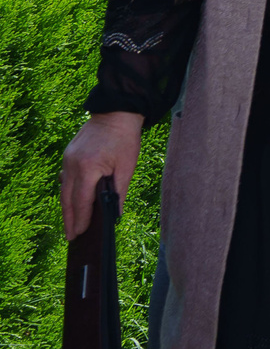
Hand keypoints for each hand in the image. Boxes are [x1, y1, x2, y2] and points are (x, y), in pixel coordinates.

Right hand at [60, 112, 143, 237]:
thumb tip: (115, 214)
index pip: (81, 201)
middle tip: (71, 237)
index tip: (79, 234)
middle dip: (69, 219)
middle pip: (67, 199)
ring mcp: (67, 159)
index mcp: (87, 168)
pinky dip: (68, 193)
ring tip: (71, 225)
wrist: (117, 111)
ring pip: (64, 190)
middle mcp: (72, 165)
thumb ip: (119, 191)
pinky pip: (66, 179)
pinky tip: (73, 202)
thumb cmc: (125, 138)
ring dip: (67, 208)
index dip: (81, 220)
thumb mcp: (127, 166)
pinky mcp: (68, 155)